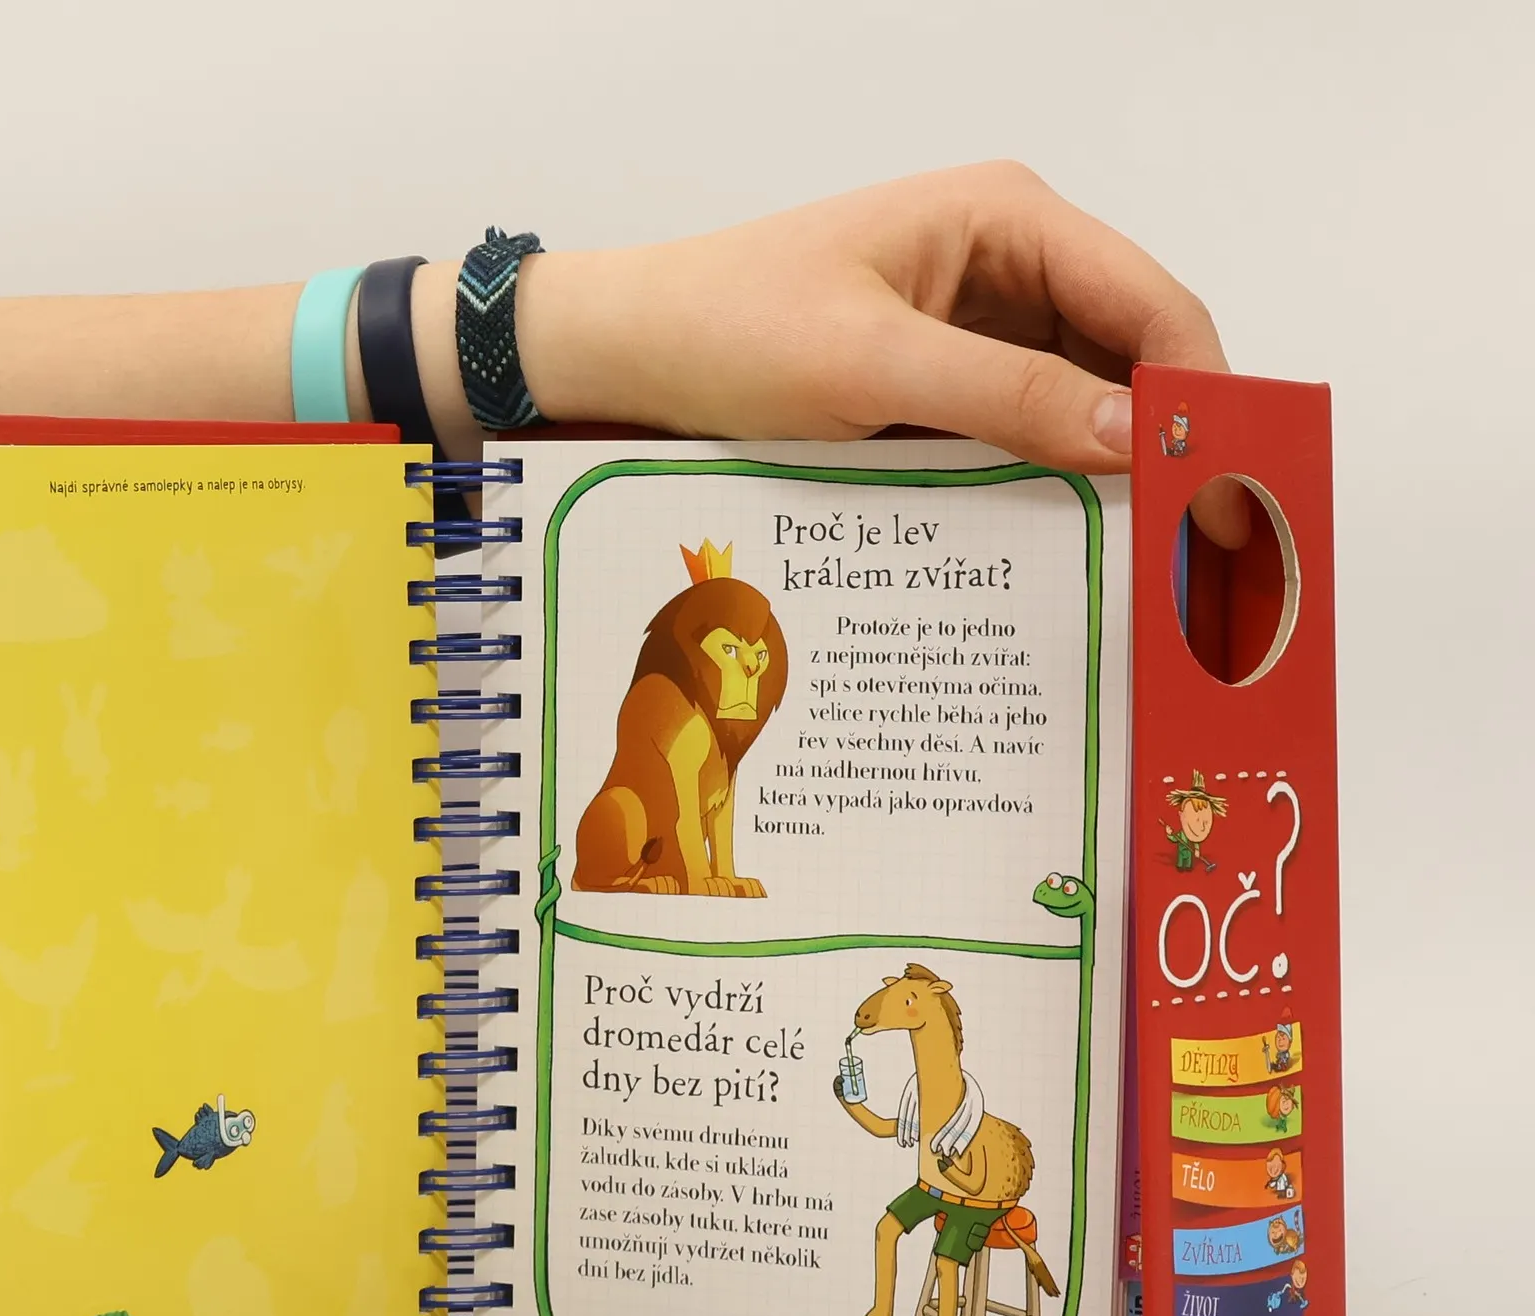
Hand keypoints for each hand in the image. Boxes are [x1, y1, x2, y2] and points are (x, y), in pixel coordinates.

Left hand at [519, 161, 1247, 544]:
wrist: (628, 355)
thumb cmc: (728, 329)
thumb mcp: (872, 366)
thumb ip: (1006, 397)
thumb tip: (1135, 433)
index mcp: (1008, 219)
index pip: (1151, 302)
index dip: (1200, 392)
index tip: (1223, 489)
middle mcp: (1008, 266)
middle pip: (1127, 358)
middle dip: (1161, 441)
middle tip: (1189, 547)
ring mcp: (975, 330)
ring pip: (1077, 407)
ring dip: (1102, 473)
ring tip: (1137, 560)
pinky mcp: (938, 389)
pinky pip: (1017, 436)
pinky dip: (1041, 484)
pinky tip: (1057, 544)